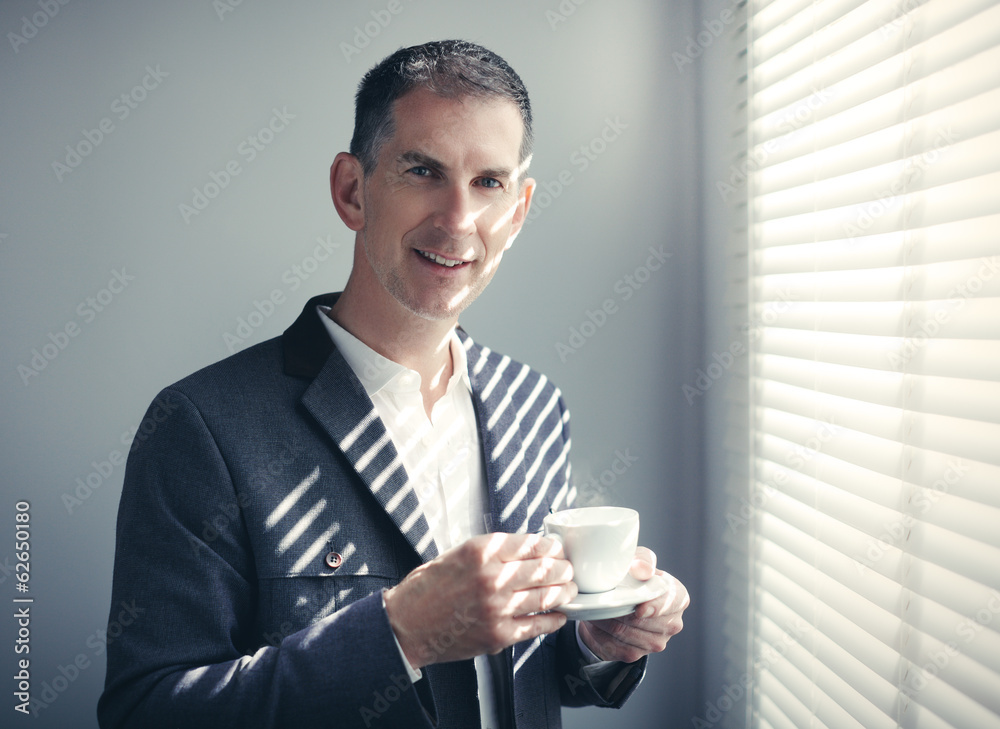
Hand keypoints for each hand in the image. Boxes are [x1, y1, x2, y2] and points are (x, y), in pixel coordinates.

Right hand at [383, 533, 577, 668]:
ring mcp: (496, 608)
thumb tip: (529, 548)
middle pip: (545, 569)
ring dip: (564, 592)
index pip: (531, 544)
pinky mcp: (498, 635)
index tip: (558, 549)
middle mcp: (491, 578)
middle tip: (569, 570)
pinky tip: (559, 616)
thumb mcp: (459, 553)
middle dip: (564, 569)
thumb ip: (493, 550)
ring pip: (546, 596)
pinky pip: (537, 625)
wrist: (407, 624)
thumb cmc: (430, 588)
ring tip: (569, 590)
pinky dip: (553, 620)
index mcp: (481, 552)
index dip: (551, 547)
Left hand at [577, 547, 688, 663]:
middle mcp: (672, 624)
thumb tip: (643, 569)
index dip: (655, 607)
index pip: (671, 604)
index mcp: (678, 598)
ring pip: (625, 633)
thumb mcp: (638, 561)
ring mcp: (655, 643)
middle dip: (620, 610)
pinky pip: (613, 645)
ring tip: (597, 606)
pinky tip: (596, 621)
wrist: (618, 602)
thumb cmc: (633, 577)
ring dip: (606, 620)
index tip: (639, 609)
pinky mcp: (635, 654)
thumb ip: (642, 560)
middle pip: (643, 622)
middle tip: (603, 599)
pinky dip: (600, 633)